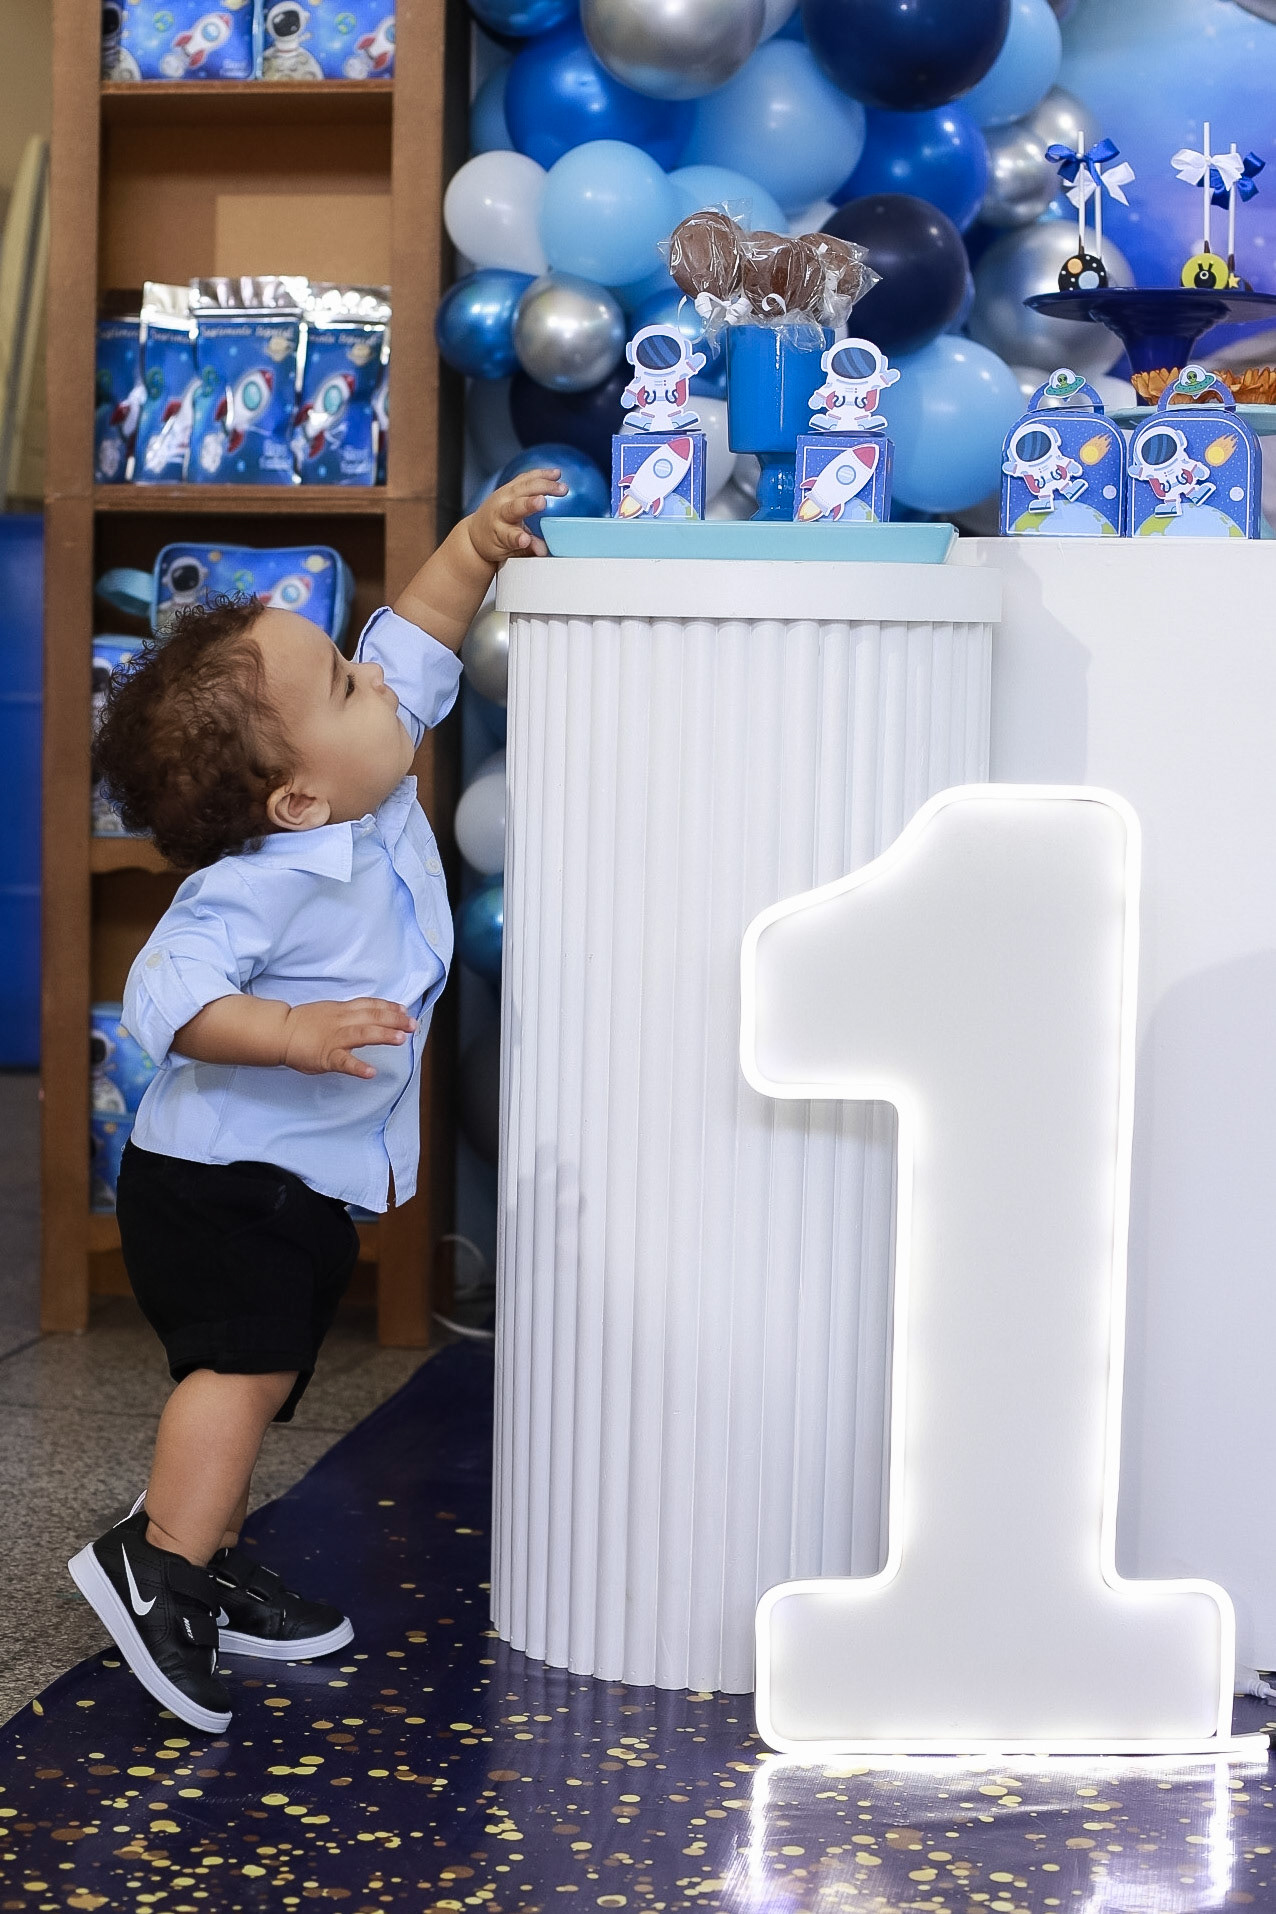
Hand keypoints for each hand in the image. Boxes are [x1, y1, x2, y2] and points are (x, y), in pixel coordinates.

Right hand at [280, 998, 417, 1079]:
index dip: (389, 1007)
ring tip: (401, 1039)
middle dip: (395, 1020)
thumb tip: (367, 1016)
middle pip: (372, 1017)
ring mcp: (335, 1038)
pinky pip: (344, 1062)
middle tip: (412, 1024)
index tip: (404, 1010)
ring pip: (363, 1034)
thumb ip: (347, 1014)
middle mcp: (342, 1021)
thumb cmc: (303, 1024)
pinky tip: (371, 1073)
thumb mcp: (328, 1011)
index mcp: (342, 1010)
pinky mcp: (326, 1056)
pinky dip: (358, 1067)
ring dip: (384, 1036)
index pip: (370, 1005)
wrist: (279, 1031)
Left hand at [467, 468, 567, 563]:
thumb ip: (527, 550)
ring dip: (542, 485)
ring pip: (522, 487)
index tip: (525, 540)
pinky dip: (541, 475)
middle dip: (528, 504)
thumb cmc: (495, 543)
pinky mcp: (508, 486)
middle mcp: (499, 512)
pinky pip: (526, 478)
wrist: (477, 531)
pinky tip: (555, 474)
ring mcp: (503, 496)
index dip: (518, 538)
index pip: (509, 536)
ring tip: (560, 486)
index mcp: (499, 532)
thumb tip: (542, 550)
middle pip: (515, 506)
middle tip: (543, 501)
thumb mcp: (508, 551)